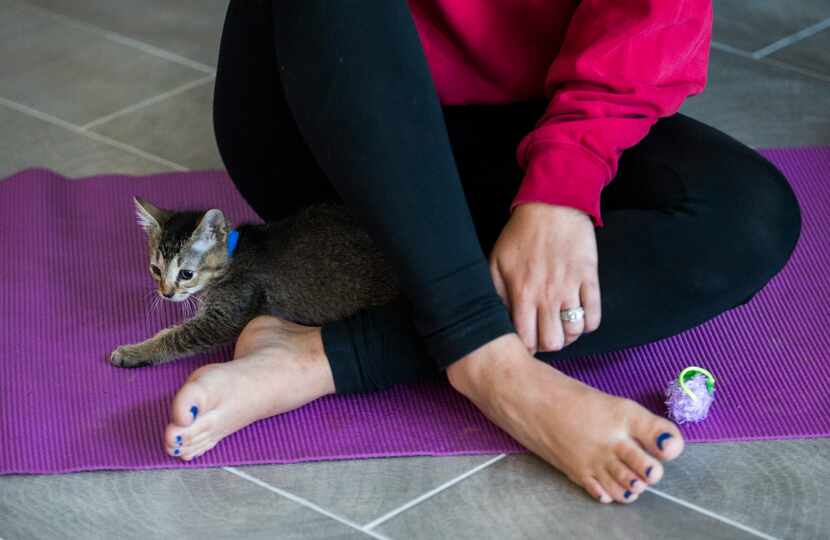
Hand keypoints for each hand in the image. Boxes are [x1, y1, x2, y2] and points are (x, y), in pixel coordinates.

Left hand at [489, 202, 600, 353]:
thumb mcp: (497, 262)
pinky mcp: (590, 279)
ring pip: (574, 332)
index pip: (526, 340)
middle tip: (544, 334)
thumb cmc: (521, 234)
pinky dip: (588, 324)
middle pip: (553, 343)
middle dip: (547, 344)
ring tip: (561, 325)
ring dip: (568, 334)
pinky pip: (595, 316)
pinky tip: (579, 316)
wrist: (553, 204)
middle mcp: (547, 295)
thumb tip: (498, 320)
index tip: (526, 342)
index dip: (526, 347)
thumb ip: (496, 293)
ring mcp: (571, 288)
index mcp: (522, 293)